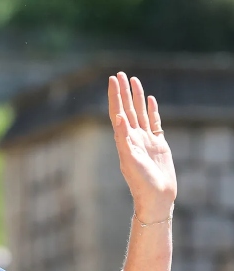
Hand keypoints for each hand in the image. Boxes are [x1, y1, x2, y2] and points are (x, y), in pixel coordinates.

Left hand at [108, 72, 176, 221]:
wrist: (156, 197)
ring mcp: (145, 139)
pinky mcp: (158, 144)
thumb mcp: (130, 160)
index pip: (117, 112)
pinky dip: (151, 110)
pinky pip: (154, 122)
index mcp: (123, 139)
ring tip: (134, 80)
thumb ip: (124, 139)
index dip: (114, 96)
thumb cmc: (141, 182)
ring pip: (140, 112)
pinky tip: (149, 100)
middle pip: (126, 108)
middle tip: (119, 74)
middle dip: (123, 92)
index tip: (112, 80)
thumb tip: (118, 118)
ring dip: (136, 97)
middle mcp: (132, 137)